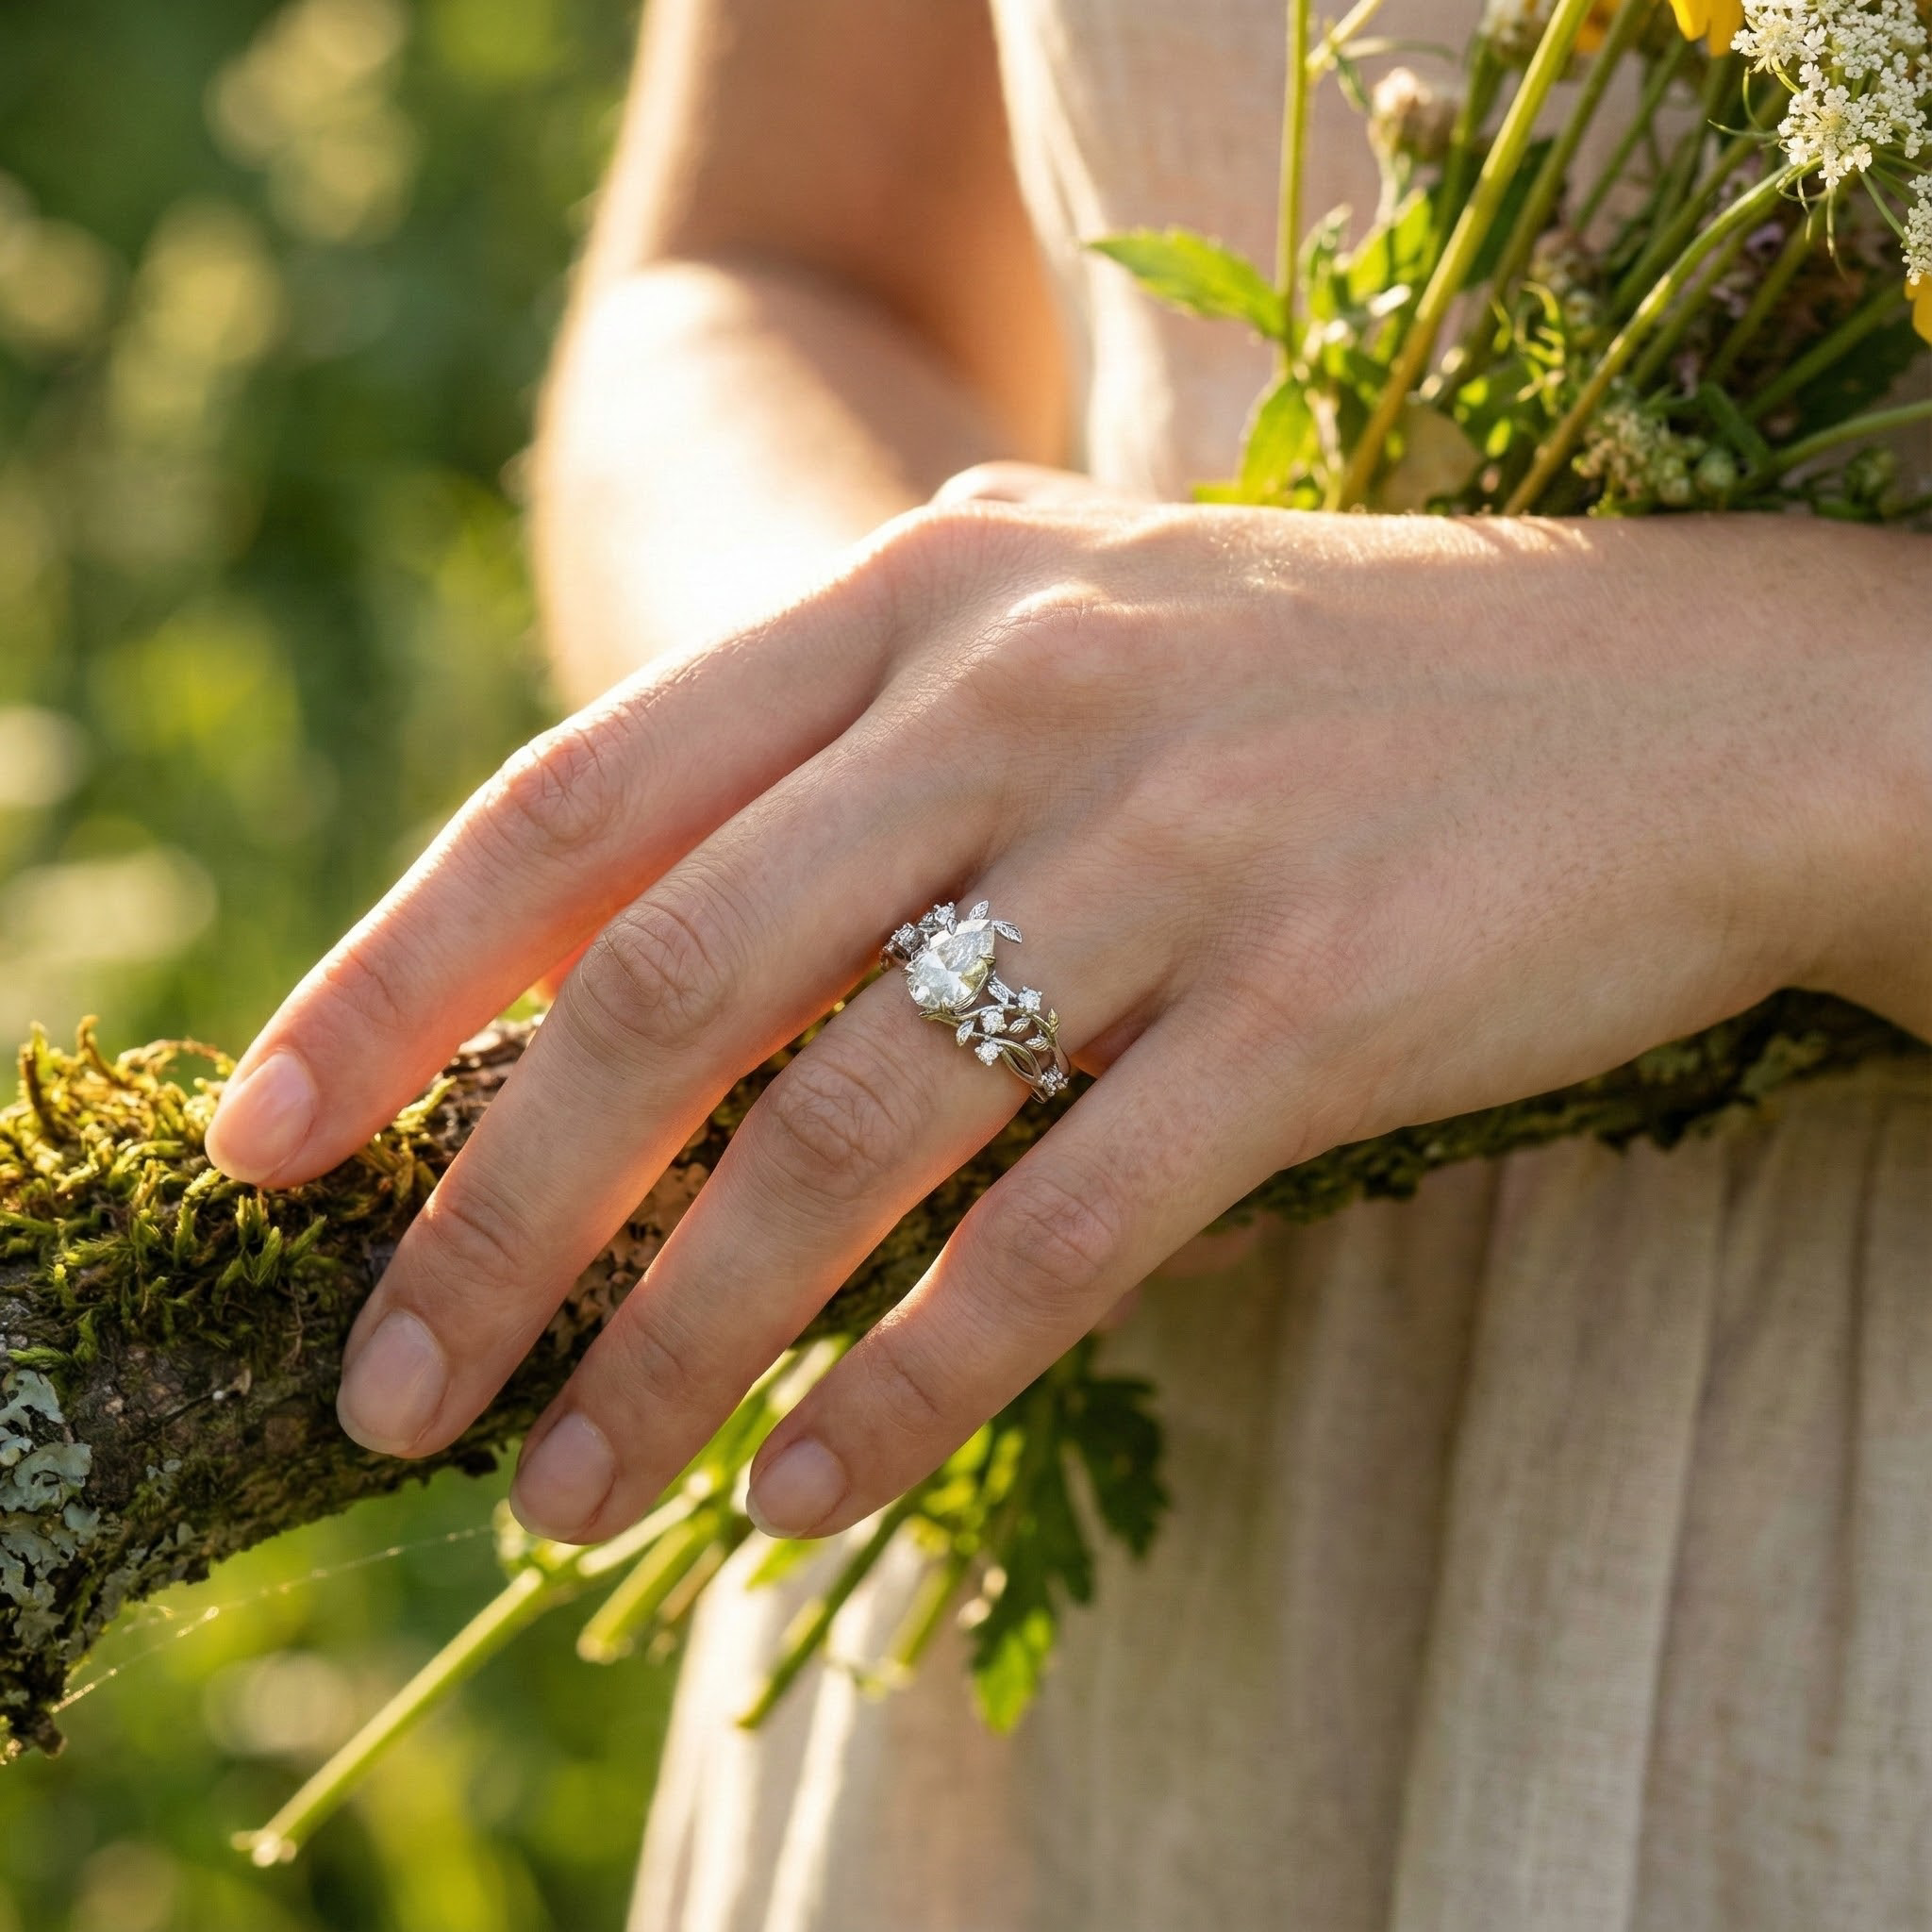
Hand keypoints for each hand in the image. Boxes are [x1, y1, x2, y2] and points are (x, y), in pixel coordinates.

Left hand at [204, 500, 1928, 1542]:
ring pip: (842, 1136)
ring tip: (569, 1487)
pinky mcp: (1309, 1007)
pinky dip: (907, 1383)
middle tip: (389, 1391)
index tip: (270, 1152)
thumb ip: (842, 763)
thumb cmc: (1336, 687)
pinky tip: (807, 1491)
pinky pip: (1055, 1234)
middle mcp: (1018, 698)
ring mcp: (1169, 846)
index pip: (573, 803)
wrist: (1687, 699)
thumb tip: (606, 966)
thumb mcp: (1063, 641)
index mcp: (921, 594)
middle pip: (665, 991)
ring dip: (676, 1342)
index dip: (393, 989)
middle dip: (495, 1217)